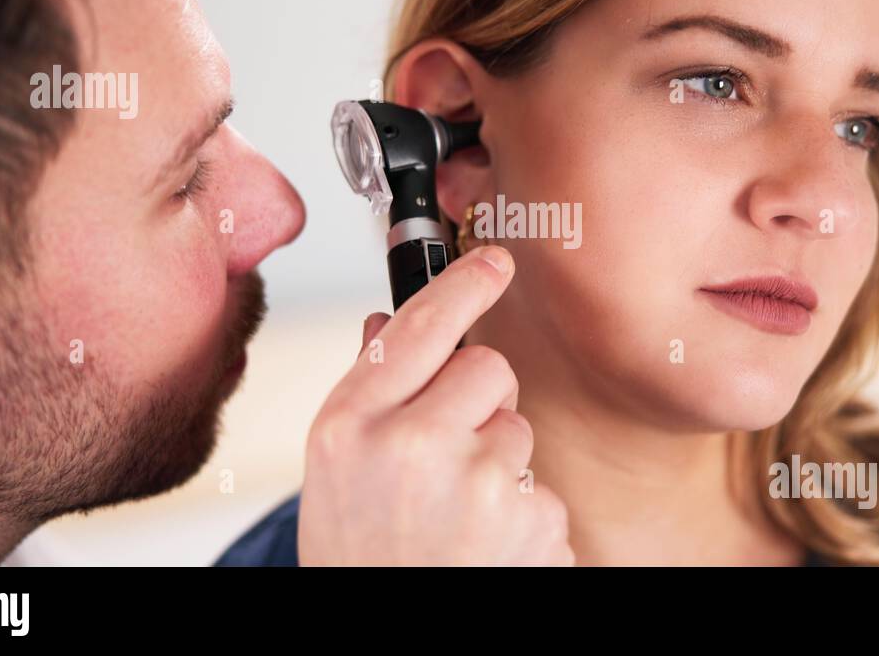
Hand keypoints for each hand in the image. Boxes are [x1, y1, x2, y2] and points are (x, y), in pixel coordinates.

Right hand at [297, 245, 573, 565]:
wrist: (384, 632)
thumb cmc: (359, 549)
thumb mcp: (335, 466)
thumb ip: (367, 389)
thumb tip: (385, 322)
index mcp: (355, 424)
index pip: (422, 325)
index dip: (464, 282)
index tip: (496, 260)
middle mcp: (416, 446)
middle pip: (490, 367)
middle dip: (480, 397)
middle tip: (448, 449)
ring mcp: (482, 486)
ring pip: (520, 428)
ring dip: (500, 461)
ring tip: (457, 514)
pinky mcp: (534, 522)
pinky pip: (542, 486)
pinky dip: (522, 513)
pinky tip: (483, 545)